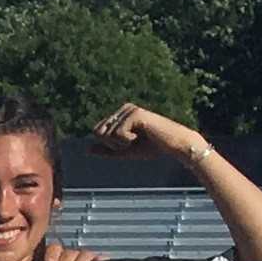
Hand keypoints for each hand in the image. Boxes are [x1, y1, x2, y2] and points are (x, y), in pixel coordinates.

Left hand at [89, 103, 203, 162]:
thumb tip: (86, 150)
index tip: (128, 143)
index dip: (109, 144)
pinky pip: (117, 134)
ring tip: (140, 138)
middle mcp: (123, 109)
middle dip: (112, 144)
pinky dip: (127, 141)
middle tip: (133, 142)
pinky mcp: (135, 114)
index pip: (97, 132)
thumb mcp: (125, 151)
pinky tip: (143, 135)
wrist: (175, 145)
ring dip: (121, 143)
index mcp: (119, 115)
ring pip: (106, 134)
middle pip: (98, 132)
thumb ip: (106, 150)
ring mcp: (129, 109)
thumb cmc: (153, 148)